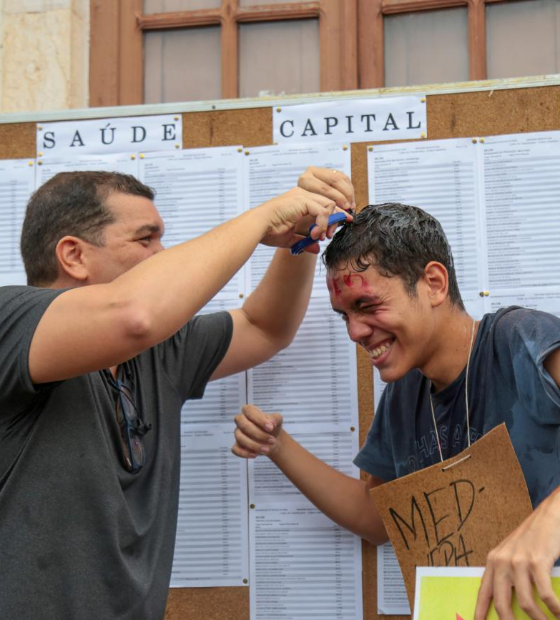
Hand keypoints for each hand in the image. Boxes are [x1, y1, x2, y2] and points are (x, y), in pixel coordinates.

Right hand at [232, 404, 282, 457]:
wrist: (273, 440)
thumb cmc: (273, 427)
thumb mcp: (277, 420)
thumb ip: (275, 418)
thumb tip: (271, 423)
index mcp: (249, 411)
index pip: (249, 411)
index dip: (259, 420)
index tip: (271, 428)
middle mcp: (241, 421)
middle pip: (243, 425)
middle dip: (258, 434)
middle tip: (272, 440)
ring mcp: (238, 433)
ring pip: (240, 438)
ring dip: (254, 445)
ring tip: (267, 450)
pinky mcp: (237, 445)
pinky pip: (235, 449)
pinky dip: (244, 453)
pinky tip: (255, 455)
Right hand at [257, 168, 353, 250]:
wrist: (258, 227)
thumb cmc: (269, 231)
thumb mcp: (291, 239)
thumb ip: (305, 242)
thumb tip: (317, 249)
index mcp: (300, 201)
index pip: (323, 205)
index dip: (332, 218)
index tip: (332, 232)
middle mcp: (303, 195)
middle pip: (330, 203)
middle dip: (334, 221)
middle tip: (328, 236)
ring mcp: (303, 196)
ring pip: (329, 205)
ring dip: (329, 223)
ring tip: (320, 236)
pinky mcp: (303, 200)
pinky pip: (322, 211)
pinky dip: (322, 224)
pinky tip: (314, 234)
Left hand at [298, 166, 354, 210]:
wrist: (297, 202)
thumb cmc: (303, 210)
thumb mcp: (311, 211)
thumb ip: (327, 212)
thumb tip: (346, 217)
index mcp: (305, 181)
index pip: (325, 188)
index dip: (337, 198)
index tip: (345, 209)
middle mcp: (312, 172)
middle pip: (334, 180)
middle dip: (344, 195)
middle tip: (350, 206)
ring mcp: (320, 170)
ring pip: (340, 178)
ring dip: (348, 192)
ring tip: (352, 204)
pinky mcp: (329, 171)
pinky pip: (343, 177)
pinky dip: (349, 188)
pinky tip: (351, 199)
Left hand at [475, 489, 559, 619]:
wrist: (548, 516)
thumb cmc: (532, 538)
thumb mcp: (512, 554)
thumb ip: (506, 573)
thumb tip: (509, 600)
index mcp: (493, 561)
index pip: (483, 592)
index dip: (480, 612)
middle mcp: (502, 561)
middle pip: (500, 603)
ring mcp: (519, 561)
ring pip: (525, 603)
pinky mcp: (537, 561)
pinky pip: (545, 595)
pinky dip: (554, 609)